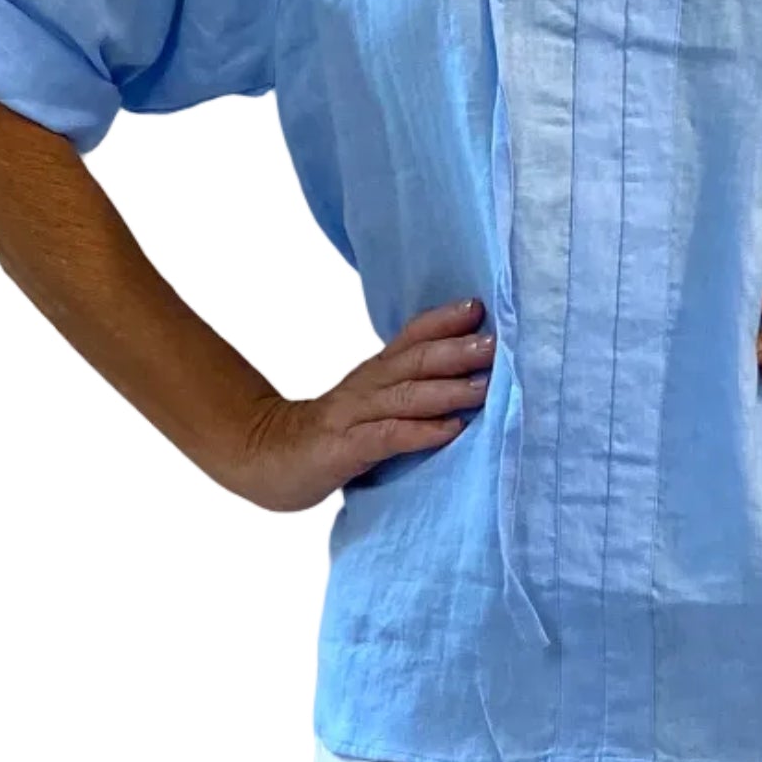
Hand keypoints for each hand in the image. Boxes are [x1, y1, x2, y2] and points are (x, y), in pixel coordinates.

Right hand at [226, 299, 495, 511]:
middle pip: (415, 360)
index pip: (412, 335)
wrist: (265, 456)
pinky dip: (421, 431)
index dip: (444, 319)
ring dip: (448, 388)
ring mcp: (353, 414)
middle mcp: (368, 385)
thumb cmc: (334, 431)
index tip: (481, 306)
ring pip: (406, 395)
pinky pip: (387, 436)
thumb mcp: (374, 401)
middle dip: (458, 350)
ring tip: (485, 386)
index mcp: (377, 371)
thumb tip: (469, 374)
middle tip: (496, 343)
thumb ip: (411, 386)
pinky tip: (450, 430)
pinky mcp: (344, 448)